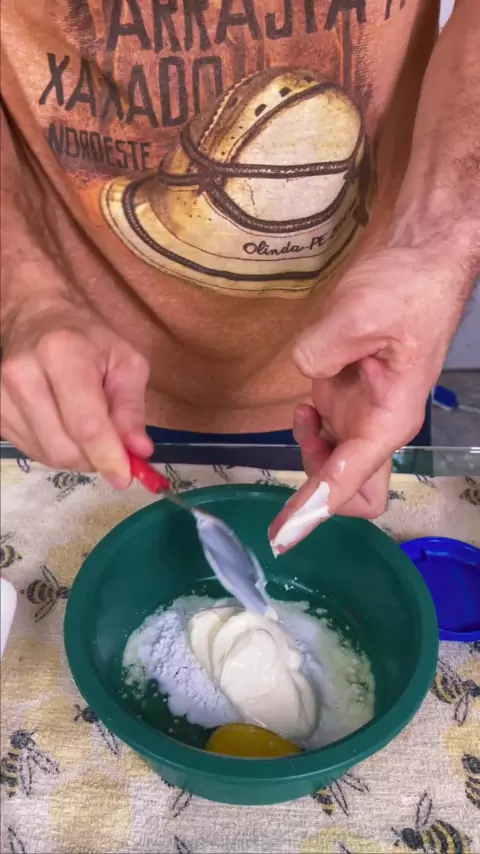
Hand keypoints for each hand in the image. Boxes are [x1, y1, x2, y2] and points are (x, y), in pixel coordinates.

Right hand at [1, 300, 152, 485]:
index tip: (125, 476)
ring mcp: (2, 394)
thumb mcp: (125, 362)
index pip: (85, 425)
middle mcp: (23, 374)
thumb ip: (132, 408)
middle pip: (64, 447)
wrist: (36, 319)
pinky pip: (31, 451)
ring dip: (76, 457)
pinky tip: (64, 429)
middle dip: (94, 458)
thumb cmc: (88, 340)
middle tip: (111, 447)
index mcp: (63, 353)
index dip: (108, 457)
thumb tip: (138, 451)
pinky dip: (55, 451)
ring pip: (47, 455)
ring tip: (87, 432)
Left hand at [269, 247, 464, 552]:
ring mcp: (364, 412)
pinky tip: (305, 406)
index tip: (283, 536)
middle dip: (321, 489)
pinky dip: (310, 433)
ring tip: (303, 417)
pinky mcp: (351, 395)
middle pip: (352, 491)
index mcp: (390, 418)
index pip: (350, 482)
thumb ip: (323, 351)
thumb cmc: (406, 286)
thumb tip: (307, 374)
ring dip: (312, 458)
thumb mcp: (361, 313)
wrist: (422, 258)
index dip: (314, 509)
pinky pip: (328, 435)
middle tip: (303, 453)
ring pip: (336, 466)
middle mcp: (378, 425)